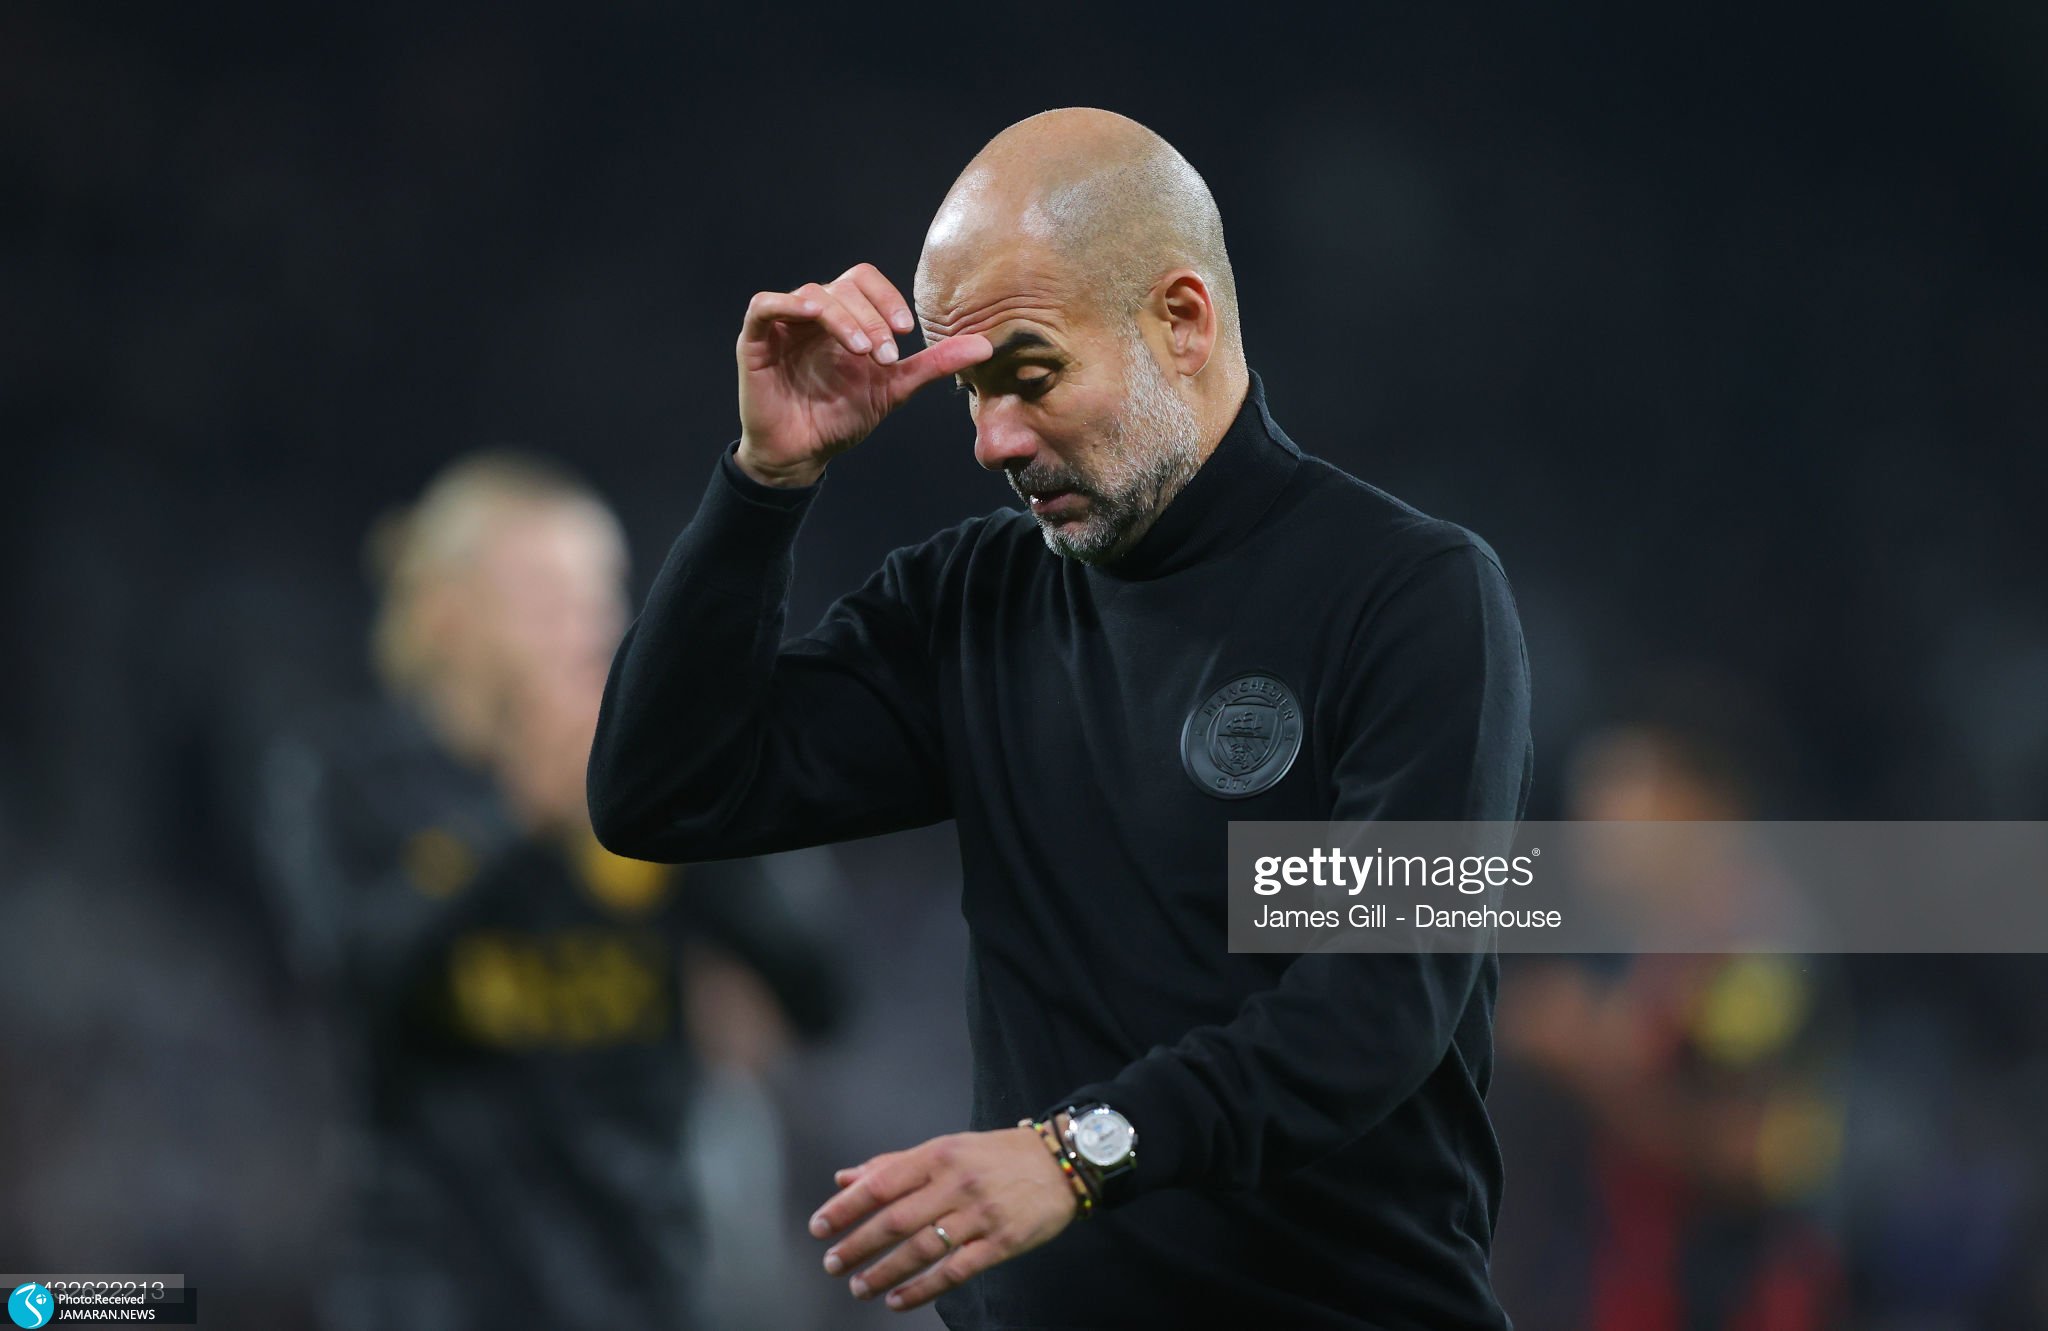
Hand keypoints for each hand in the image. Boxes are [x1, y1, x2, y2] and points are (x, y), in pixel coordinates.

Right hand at [734, 262, 991, 486]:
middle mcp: (815, 314)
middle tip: (886, 356)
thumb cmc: (842, 417)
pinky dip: (787, 303)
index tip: (907, 332)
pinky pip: (764, 305)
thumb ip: (934, 364)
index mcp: (846, 318)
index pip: (865, 281)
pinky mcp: (755, 340)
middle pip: (845, 286)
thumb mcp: (894, 388)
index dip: (888, 298)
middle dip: (872, 318)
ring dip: (843, 318)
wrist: (804, 453)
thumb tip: (985, 345)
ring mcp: (784, 324)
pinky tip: (813, 318)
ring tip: (862, 352)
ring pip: (813, 294)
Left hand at [809, 1125, 1078, 1310]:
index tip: (819, 1227)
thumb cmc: (996, 1155)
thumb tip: (845, 1179)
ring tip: (860, 1287)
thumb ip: (894, 1164)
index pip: (882, 1183)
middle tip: (832, 1264)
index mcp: (938, 1155)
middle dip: (858, 1246)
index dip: (846, 1208)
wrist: (1060, 1162)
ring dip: (885, 1273)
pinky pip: (954, 1271)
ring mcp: (980, 1215)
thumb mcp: (946, 1147)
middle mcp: (956, 1183)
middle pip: (896, 1220)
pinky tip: (899, 1301)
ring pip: (921, 1250)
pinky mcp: (1001, 1242)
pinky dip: (922, 1289)